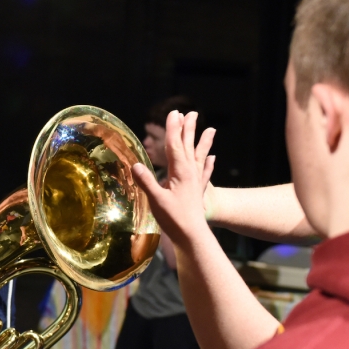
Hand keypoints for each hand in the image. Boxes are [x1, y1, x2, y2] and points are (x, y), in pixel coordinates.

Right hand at [132, 110, 215, 244]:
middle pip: (188, 146)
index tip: (174, 113)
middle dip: (188, 129)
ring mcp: (196, 181)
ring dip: (203, 142)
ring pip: (199, 156)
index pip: (175, 145)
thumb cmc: (174, 219)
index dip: (173, 128)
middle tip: (190, 112)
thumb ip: (146, 182)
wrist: (192, 236)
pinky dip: (208, 164)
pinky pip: (205, 173)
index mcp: (180, 172)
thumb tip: (136, 165)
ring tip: (211, 129)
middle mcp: (190, 173)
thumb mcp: (156, 200)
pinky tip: (213, 158)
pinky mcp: (198, 191)